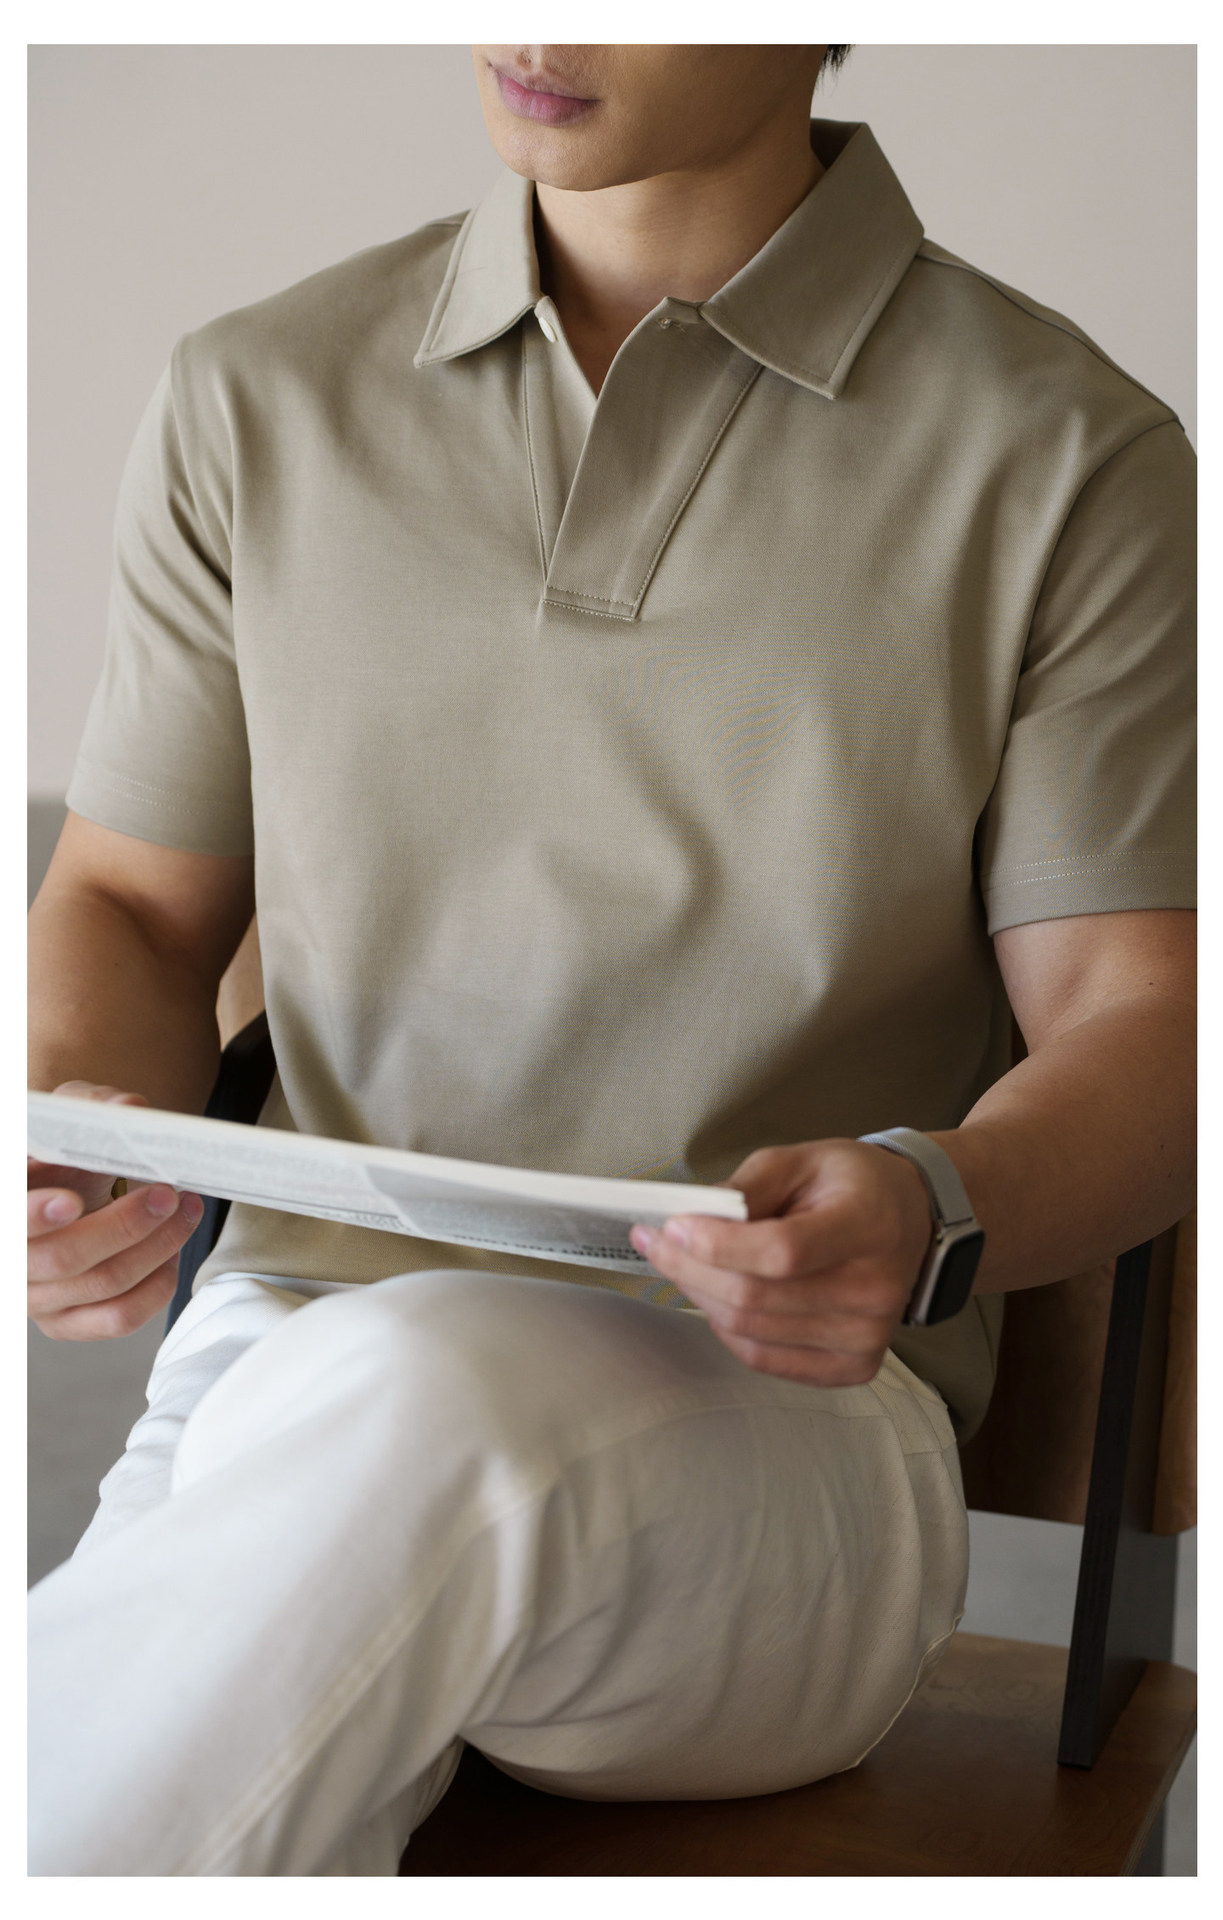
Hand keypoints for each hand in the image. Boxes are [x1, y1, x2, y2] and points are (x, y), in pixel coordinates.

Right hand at [28, 1083, 204, 1340]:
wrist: (64, 1187)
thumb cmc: (63, 1150)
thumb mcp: (73, 1116)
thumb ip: (94, 1106)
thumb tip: (128, 1109)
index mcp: (6, 1198)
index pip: (11, 1219)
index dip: (34, 1213)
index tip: (70, 1201)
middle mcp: (12, 1258)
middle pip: (64, 1257)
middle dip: (125, 1225)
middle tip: (166, 1194)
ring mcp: (36, 1297)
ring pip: (102, 1285)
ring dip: (158, 1247)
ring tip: (185, 1211)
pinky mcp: (67, 1323)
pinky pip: (119, 1318)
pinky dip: (157, 1285)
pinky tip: (170, 1251)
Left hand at [630, 1139, 934, 1386]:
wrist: (910, 1219)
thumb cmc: (851, 1185)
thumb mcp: (800, 1159)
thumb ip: (746, 1188)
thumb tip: (690, 1221)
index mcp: (866, 1225)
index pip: (783, 1251)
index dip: (718, 1245)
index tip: (673, 1225)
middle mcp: (874, 1289)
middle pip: (755, 1297)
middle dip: (688, 1268)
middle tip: (655, 1241)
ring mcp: (866, 1336)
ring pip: (750, 1330)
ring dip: (701, 1296)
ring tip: (683, 1264)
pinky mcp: (854, 1366)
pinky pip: (765, 1359)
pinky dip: (728, 1328)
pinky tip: (720, 1296)